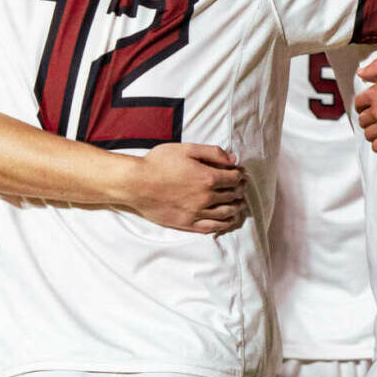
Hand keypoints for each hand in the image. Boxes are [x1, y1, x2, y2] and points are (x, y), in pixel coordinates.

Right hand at [125, 143, 247, 233]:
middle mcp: (206, 197)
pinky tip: (228, 221)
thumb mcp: (186, 149)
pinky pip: (211, 227)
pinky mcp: (187, 224)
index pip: (234, 178)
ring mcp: (197, 212)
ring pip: (226, 213)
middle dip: (240, 190)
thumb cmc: (158, 163)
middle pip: (232, 196)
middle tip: (241, 187)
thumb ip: (212, 153)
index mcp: (208, 178)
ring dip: (236, 208)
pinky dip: (224, 224)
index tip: (240, 173)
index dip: (240, 175)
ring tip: (239, 204)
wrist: (136, 183)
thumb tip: (233, 159)